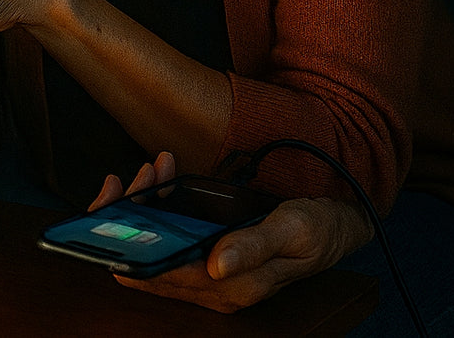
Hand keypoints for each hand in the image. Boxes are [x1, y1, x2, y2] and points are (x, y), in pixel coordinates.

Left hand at [90, 153, 373, 312]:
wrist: (337, 227)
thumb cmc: (316, 230)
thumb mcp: (291, 232)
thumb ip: (253, 247)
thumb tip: (215, 265)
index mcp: (228, 287)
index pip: (155, 273)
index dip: (126, 242)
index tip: (116, 200)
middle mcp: (211, 284)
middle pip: (145, 259)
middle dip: (130, 214)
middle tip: (136, 175)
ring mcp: (208, 270)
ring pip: (154, 242)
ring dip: (145, 202)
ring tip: (155, 166)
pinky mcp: (209, 253)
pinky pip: (170, 233)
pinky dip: (160, 202)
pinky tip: (164, 175)